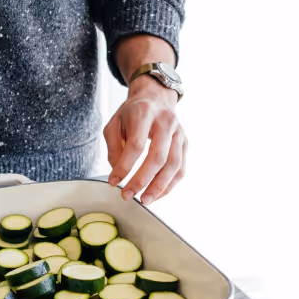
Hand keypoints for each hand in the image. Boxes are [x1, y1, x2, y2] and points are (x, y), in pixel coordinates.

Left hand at [104, 75, 186, 204]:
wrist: (155, 97)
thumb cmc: (131, 114)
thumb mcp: (114, 125)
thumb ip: (113, 148)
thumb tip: (118, 174)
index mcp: (144, 113)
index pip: (136, 145)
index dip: (124, 166)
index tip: (113, 182)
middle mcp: (166, 122)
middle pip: (157, 156)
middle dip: (142, 180)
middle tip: (128, 195)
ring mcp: (179, 132)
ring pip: (173, 164)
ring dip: (159, 186)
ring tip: (145, 200)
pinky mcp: (185, 143)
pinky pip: (181, 168)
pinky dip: (169, 185)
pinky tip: (157, 194)